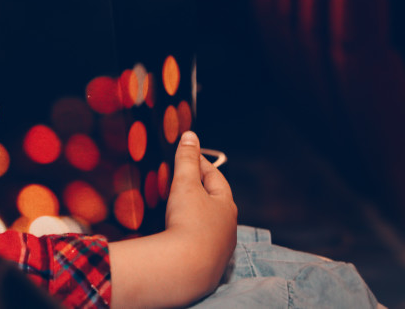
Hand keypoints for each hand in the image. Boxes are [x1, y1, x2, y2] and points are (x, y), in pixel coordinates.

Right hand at [107, 130, 237, 308]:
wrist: (186, 268)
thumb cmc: (188, 222)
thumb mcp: (185, 184)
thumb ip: (186, 159)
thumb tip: (190, 135)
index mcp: (226, 205)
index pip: (215, 177)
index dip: (200, 163)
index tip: (187, 155)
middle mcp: (228, 227)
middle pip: (214, 201)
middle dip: (199, 189)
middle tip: (180, 180)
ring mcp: (219, 248)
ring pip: (208, 224)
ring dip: (195, 213)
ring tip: (176, 207)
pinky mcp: (207, 265)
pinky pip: (199, 243)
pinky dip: (189, 234)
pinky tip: (178, 235)